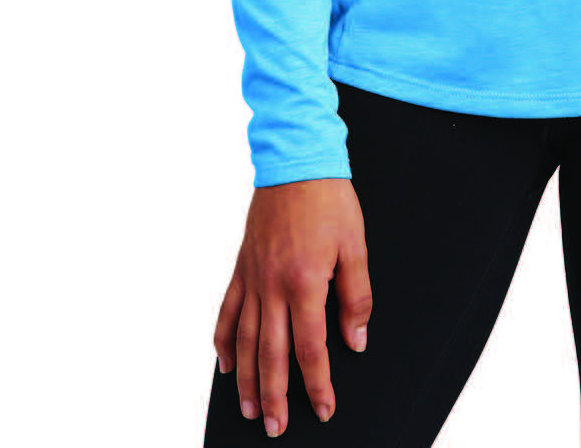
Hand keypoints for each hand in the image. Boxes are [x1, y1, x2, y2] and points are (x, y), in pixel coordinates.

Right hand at [213, 178, 371, 433]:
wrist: (295, 160)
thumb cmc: (328, 199)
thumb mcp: (355, 246)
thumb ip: (356, 297)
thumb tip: (356, 340)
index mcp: (304, 282)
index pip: (310, 348)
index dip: (318, 383)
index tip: (323, 409)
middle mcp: (272, 286)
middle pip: (272, 354)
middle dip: (274, 395)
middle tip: (274, 427)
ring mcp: (252, 278)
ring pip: (247, 340)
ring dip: (247, 378)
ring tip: (249, 408)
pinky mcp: (242, 267)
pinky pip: (228, 311)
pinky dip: (225, 340)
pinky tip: (226, 363)